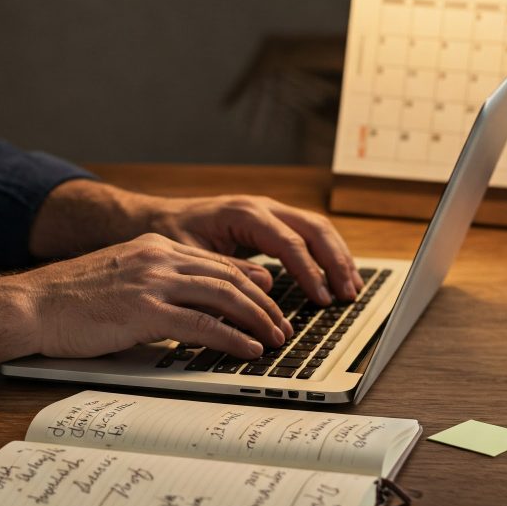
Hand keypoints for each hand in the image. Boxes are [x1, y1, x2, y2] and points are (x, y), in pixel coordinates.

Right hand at [22, 233, 294, 359]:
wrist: (32, 304)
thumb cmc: (68, 299)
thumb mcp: (119, 278)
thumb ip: (153, 284)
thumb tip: (184, 309)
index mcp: (152, 248)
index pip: (215, 261)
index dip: (249, 280)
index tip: (268, 296)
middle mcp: (158, 258)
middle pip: (228, 277)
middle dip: (262, 303)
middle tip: (281, 324)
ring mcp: (152, 283)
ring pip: (224, 296)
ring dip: (257, 320)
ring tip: (275, 339)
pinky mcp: (145, 311)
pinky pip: (203, 324)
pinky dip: (232, 338)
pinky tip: (247, 349)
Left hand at [150, 194, 363, 304]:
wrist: (155, 217)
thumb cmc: (170, 234)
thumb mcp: (190, 256)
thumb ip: (225, 272)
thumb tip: (261, 291)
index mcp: (243, 213)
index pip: (289, 242)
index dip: (309, 272)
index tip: (322, 299)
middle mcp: (261, 206)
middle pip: (314, 228)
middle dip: (335, 262)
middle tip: (348, 294)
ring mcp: (268, 211)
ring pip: (316, 227)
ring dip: (337, 256)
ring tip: (352, 287)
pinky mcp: (269, 221)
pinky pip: (306, 232)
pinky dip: (325, 253)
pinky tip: (334, 275)